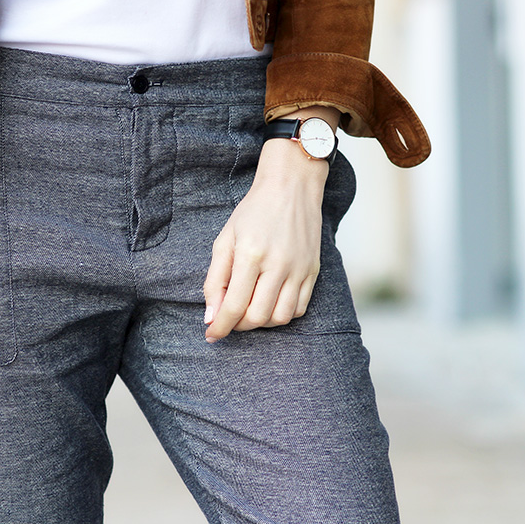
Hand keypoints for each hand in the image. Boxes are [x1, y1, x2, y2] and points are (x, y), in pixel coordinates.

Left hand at [203, 136, 329, 341]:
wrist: (292, 187)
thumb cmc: (253, 212)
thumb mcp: (225, 240)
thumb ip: (215, 280)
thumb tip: (211, 317)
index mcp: (251, 255)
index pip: (234, 306)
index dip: (221, 327)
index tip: (211, 335)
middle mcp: (278, 265)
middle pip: (257, 317)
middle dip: (239, 325)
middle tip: (230, 317)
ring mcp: (299, 270)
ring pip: (280, 318)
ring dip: (261, 322)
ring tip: (250, 309)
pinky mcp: (313, 272)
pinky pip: (298, 309)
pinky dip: (281, 315)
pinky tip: (270, 302)